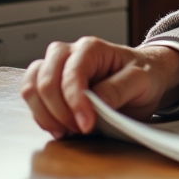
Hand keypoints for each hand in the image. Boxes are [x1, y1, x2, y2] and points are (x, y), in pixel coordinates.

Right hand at [20, 37, 178, 138]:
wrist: (146, 77)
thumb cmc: (144, 74)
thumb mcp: (141, 80)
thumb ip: (118, 89)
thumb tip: (95, 103)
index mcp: (91, 48)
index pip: (71, 75)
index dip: (75, 103)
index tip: (87, 125)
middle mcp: (67, 54)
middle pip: (44, 82)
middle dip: (59, 111)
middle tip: (80, 129)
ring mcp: (55, 68)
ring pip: (31, 89)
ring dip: (46, 115)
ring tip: (68, 130)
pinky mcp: (50, 85)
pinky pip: (32, 100)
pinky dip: (42, 116)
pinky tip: (60, 128)